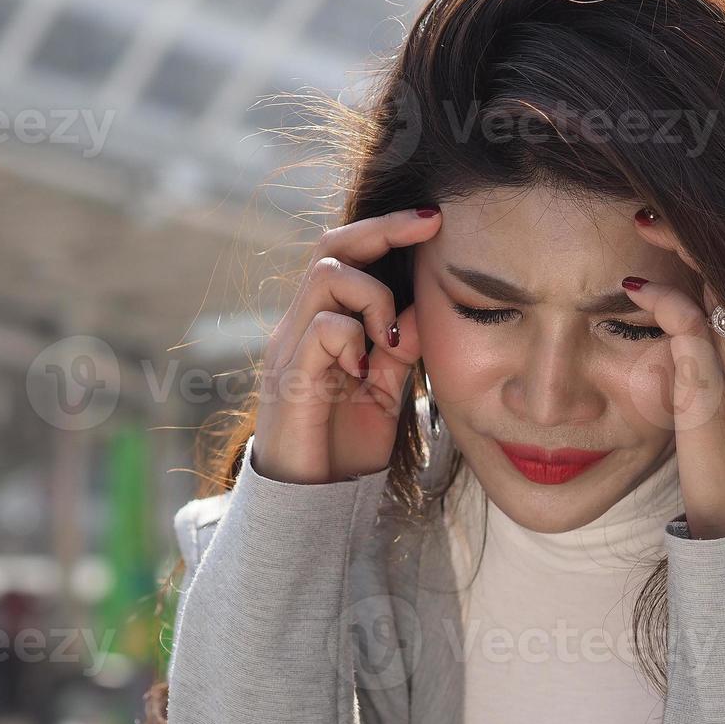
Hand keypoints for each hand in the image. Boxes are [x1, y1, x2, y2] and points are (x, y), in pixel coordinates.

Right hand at [250, 207, 438, 484]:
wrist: (309, 504)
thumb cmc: (344, 448)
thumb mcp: (384, 392)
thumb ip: (399, 350)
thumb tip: (424, 306)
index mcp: (322, 324)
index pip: (346, 253)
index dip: (388, 228)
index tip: (435, 220)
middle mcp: (298, 325)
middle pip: (331, 245)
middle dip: (384, 228)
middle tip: (430, 226)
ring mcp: (289, 347)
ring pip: (327, 276)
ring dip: (373, 296)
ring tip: (392, 340)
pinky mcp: (289, 376)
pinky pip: (324, 327)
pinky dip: (356, 339)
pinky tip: (366, 372)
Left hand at [621, 214, 724, 537]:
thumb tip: (705, 318)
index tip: (699, 207)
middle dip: (710, 220)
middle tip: (660, 199)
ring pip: (724, 283)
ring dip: (680, 243)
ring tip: (642, 218)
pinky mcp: (710, 398)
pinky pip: (688, 333)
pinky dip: (661, 300)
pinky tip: (631, 285)